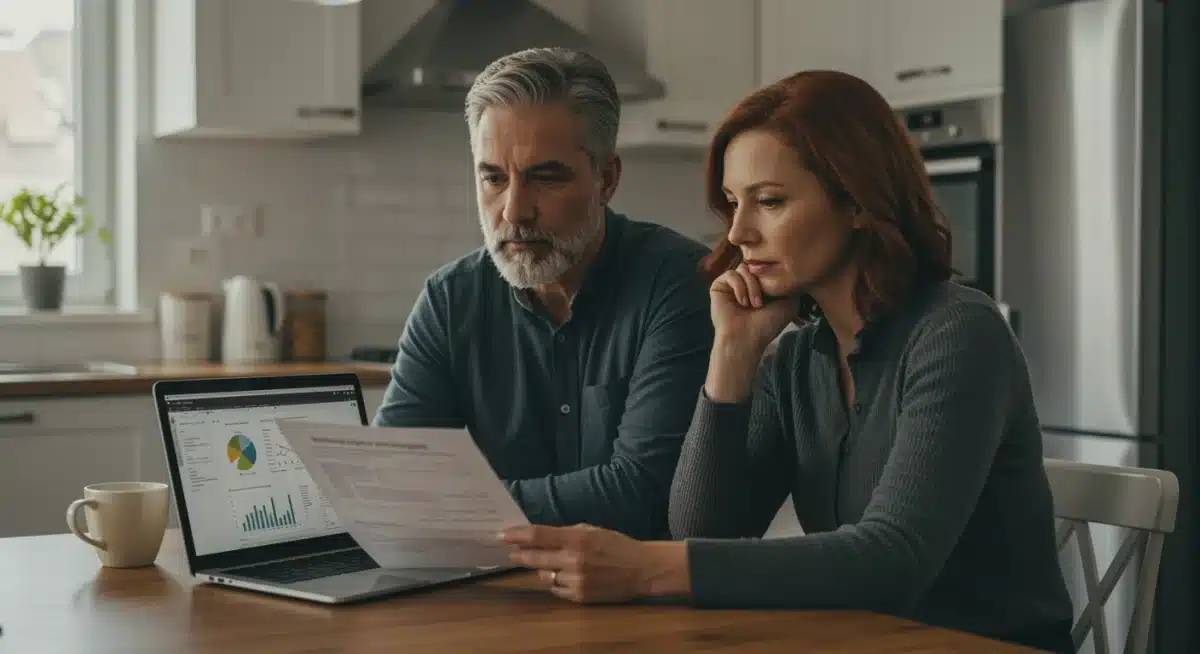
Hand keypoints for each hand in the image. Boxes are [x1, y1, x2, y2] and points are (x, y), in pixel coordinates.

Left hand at [497, 524, 688, 602]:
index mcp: (577, 539)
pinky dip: (556, 582)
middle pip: (535, 558)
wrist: (642, 570)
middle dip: (520, 554)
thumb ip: (568, 533)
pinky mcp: (580, 597)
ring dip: (542, 569)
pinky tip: (563, 576)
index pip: (538, 536)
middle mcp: (574, 560)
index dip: (517, 535)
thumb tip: (541, 536)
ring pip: (544, 576)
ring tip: (548, 563)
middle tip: (511, 552)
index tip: (502, 535)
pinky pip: (556, 589)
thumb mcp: (593, 530)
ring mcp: (576, 581)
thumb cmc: (617, 545)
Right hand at [710, 263, 797, 355]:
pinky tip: (742, 302)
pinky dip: (739, 287)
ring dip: (752, 286)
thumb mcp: (790, 303)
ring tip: (753, 305)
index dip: (773, 275)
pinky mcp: (719, 285)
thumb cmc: (768, 324)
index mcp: (762, 285)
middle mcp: (747, 283)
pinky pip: (731, 274)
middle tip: (762, 303)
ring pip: (744, 268)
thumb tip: (787, 268)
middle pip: (756, 265)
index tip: (776, 293)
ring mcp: (733, 284)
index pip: (768, 266)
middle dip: (762, 281)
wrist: (746, 338)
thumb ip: (790, 284)